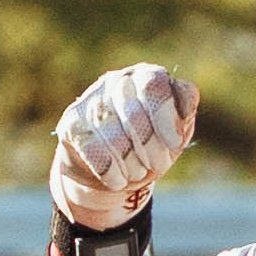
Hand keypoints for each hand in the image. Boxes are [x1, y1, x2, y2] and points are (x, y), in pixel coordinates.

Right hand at [49, 63, 197, 230]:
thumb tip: (183, 107)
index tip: (175, 145)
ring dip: (131, 164)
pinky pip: (92, 150)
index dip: (166, 118)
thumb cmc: (152, 145)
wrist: (114, 171)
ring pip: (113, 137)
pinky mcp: (71, 124)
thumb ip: (184, 111)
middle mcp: (116, 82)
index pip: (153, 86)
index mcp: (145, 76)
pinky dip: (110, 171)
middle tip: (157, 166)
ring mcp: (90, 101)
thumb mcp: (176, 130)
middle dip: (150, 148)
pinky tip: (117, 179)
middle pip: (134, 115)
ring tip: (137, 172)